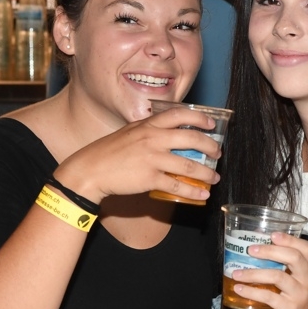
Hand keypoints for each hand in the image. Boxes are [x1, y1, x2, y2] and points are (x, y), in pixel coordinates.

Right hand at [56, 106, 222, 202]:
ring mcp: (152, 158)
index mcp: (147, 125)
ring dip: (207, 173)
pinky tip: (202, 194)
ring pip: (189, 165)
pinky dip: (193, 191)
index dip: (199, 118)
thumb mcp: (129, 133)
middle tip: (217, 153)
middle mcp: (152, 138)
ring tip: (215, 178)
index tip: (211, 124)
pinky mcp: (149, 178)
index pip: (179, 114)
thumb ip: (149, 131)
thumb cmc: (108, 152)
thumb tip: (169, 134)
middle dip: (210, 146)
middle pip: (191, 138)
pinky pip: (177, 185)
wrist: (90, 170)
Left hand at [230, 232, 307, 308]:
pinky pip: (268, 297)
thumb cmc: (293, 300)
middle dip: (270, 251)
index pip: (305, 248)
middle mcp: (307, 279)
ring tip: (237, 273)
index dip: (289, 239)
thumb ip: (280, 267)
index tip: (271, 234)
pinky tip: (239, 289)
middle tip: (251, 249)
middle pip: (293, 258)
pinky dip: (251, 292)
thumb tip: (252, 251)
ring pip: (278, 277)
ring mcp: (299, 294)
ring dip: (254, 273)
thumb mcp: (293, 281)